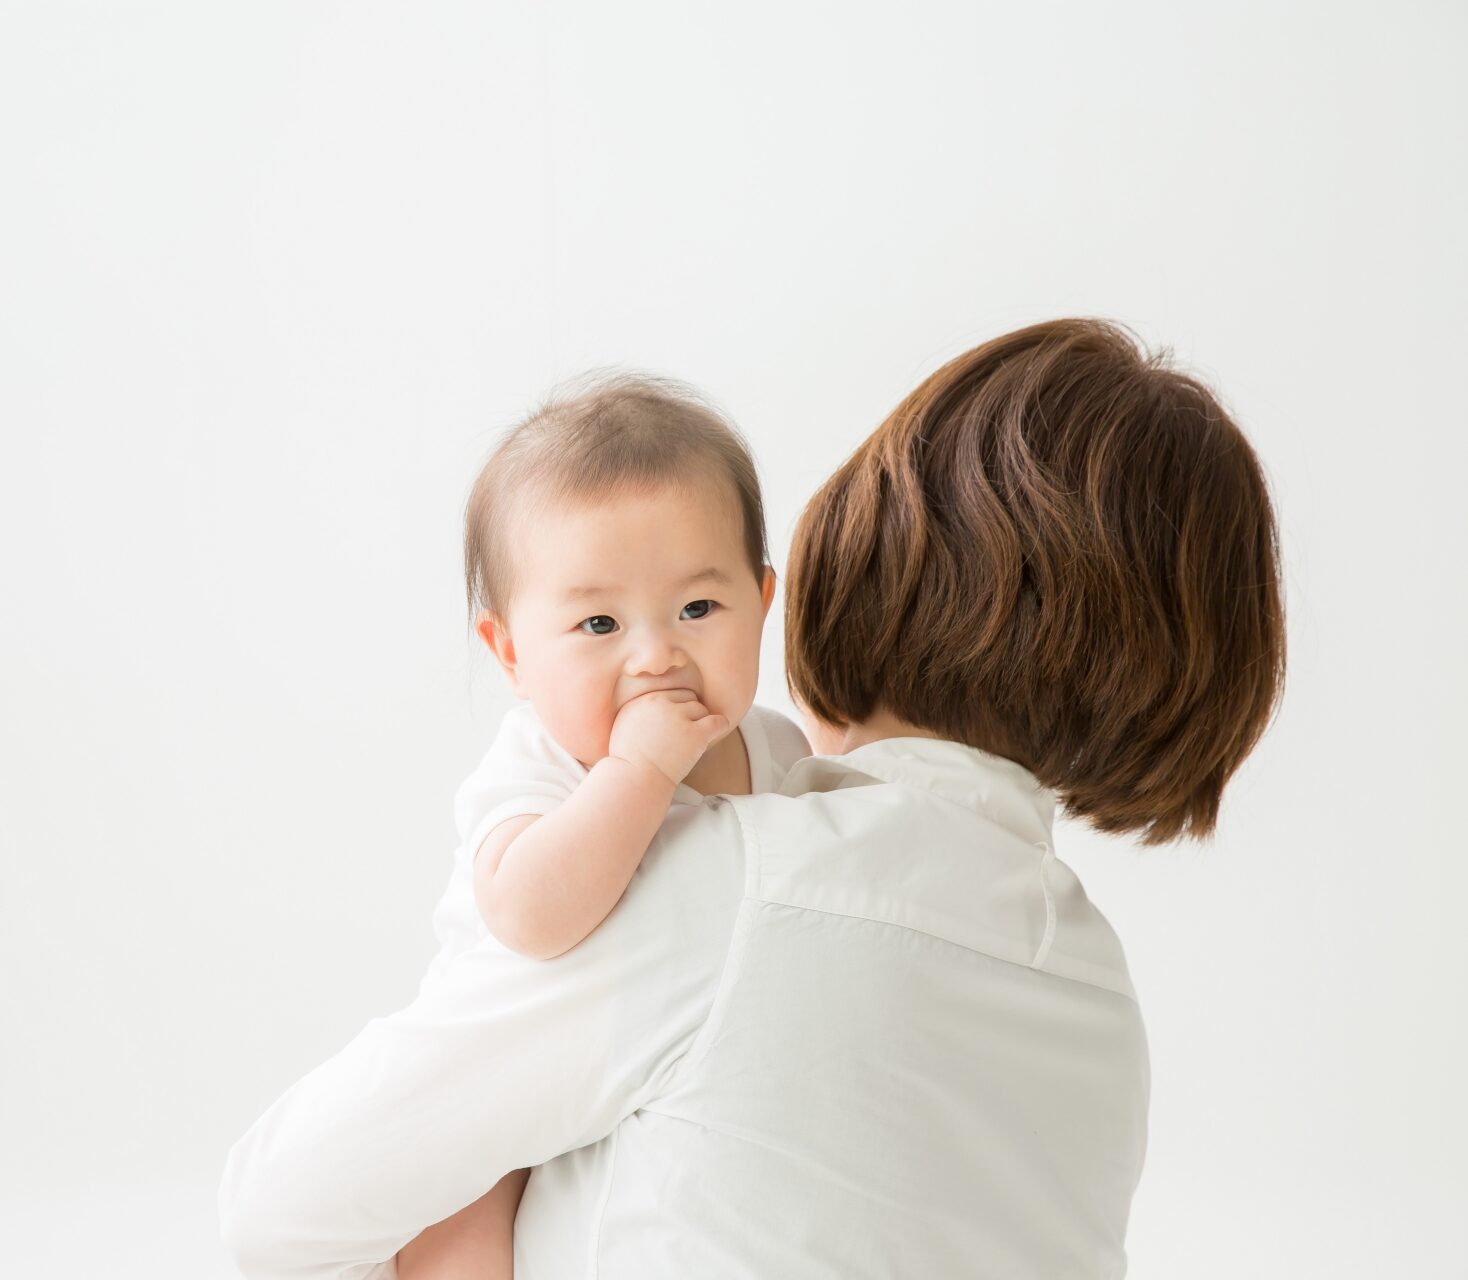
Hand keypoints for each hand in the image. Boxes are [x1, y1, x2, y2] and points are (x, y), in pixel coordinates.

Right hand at [608, 689, 730, 785]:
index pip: (671, 693)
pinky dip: (720, 725)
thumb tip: (655, 707)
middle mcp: (661, 703)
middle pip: (687, 697)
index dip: (675, 708)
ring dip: (700, 722)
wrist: (634, 781)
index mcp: (644, 700)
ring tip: (692, 739)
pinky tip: (719, 729)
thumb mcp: (624, 726)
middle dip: (688, 713)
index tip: (674, 723)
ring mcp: (678, 718)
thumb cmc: (628, 761)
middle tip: (684, 732)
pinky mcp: (694, 734)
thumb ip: (639, 711)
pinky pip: (717, 721)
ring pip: (701, 709)